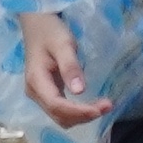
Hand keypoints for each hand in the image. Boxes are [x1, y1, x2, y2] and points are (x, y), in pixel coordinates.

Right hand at [20, 11, 111, 127]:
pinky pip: (61, 110)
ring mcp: (39, 95)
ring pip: (61, 117)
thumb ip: (70, 67)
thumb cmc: (50, 32)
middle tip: (107, 105)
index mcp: (36, 81)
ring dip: (82, 116)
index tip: (101, 108)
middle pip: (59, 116)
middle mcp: (35, 92)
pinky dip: (77, 112)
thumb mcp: (63, 45)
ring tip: (103, 106)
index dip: (79, 111)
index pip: (57, 106)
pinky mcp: (46, 93)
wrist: (37, 24)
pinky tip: (92, 105)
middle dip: (83, 116)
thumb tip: (80, 91)